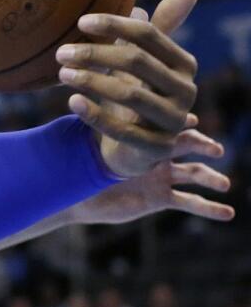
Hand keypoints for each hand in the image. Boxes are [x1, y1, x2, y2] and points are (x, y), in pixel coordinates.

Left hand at [55, 0, 199, 177]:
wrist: (130, 145)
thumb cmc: (134, 91)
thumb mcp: (144, 59)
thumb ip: (160, 24)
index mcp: (183, 64)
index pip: (148, 36)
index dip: (114, 25)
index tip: (80, 22)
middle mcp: (186, 91)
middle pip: (136, 62)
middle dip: (95, 54)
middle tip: (61, 52)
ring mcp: (174, 121)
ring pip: (130, 94)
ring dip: (91, 81)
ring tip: (62, 73)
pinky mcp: (157, 148)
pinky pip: (123, 129)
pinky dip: (95, 114)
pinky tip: (72, 101)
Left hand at [68, 129, 233, 224]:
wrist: (78, 193)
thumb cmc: (79, 163)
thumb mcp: (92, 140)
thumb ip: (97, 120)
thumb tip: (84, 94)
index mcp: (142, 136)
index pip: (167, 125)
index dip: (180, 124)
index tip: (191, 122)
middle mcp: (156, 154)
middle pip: (187, 145)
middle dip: (202, 145)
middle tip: (216, 149)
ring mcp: (161, 176)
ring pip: (194, 174)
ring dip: (211, 178)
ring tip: (225, 183)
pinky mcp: (161, 198)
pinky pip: (190, 202)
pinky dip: (209, 208)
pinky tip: (228, 212)